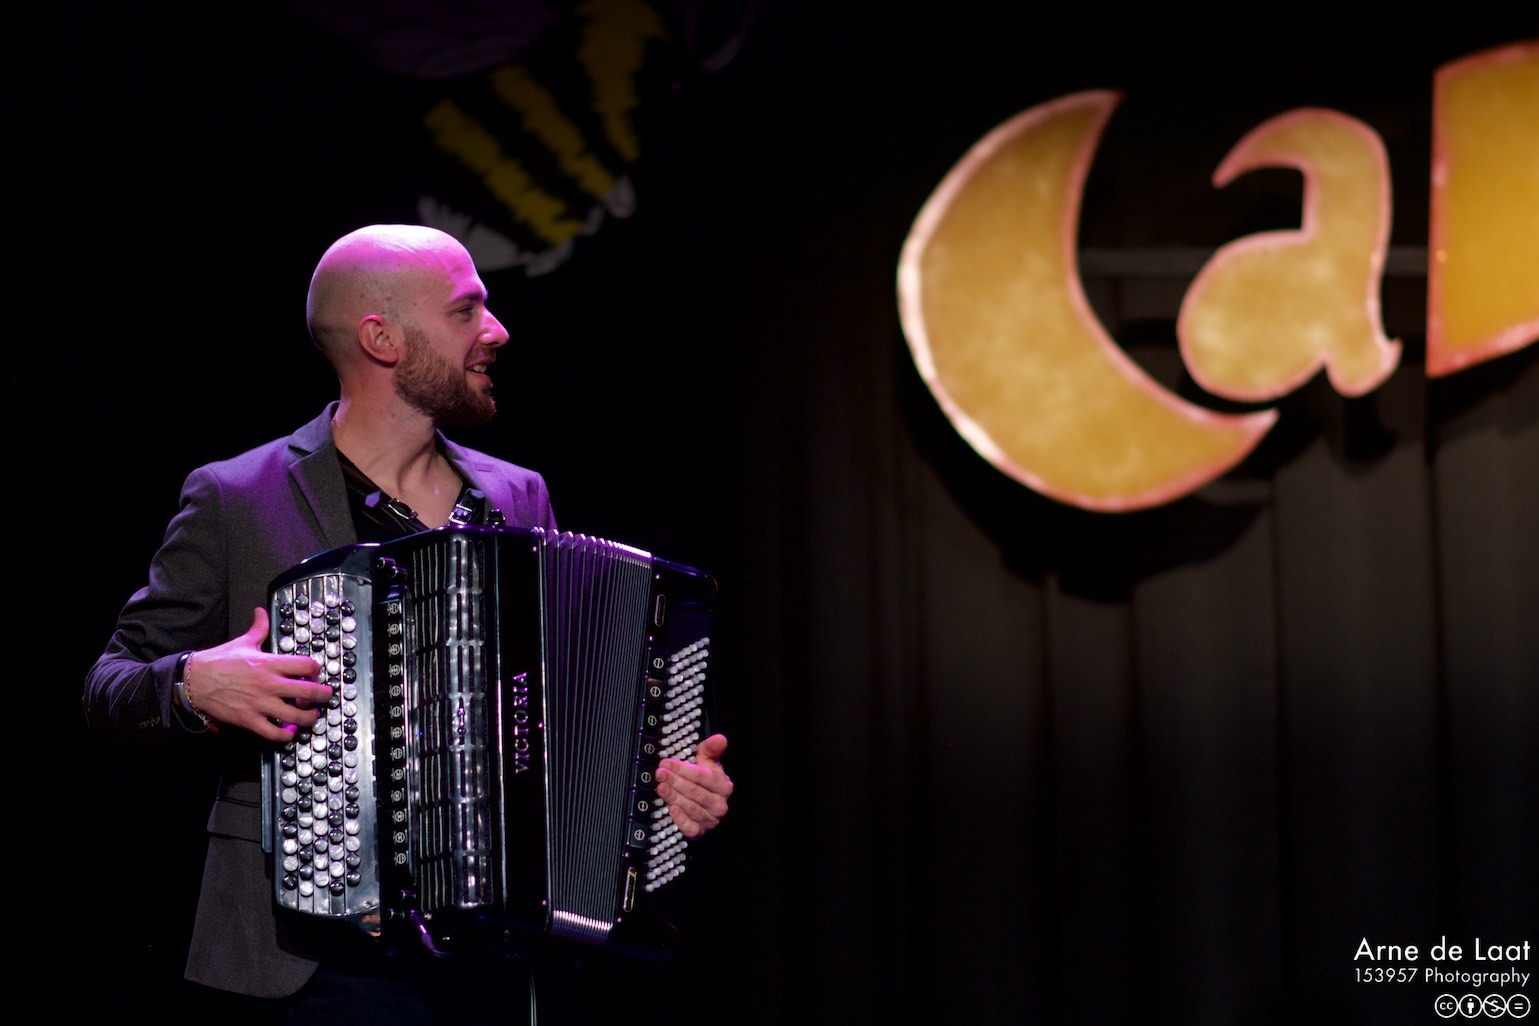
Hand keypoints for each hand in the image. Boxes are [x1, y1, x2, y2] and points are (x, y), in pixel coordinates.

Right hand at [183, 607, 335, 741]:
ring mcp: (260, 704)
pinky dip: (286, 735)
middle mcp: (269, 684)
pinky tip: (289, 731)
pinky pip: (274, 733)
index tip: (316, 673)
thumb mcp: (242, 642)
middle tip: (326, 696)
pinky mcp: (249, 720)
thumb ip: (258, 629)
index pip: (306, 665)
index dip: (316, 670)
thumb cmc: (218, 662)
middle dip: (323, 695)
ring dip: (309, 717)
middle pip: (309, 692)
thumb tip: (261, 612)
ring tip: (311, 716)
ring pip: (296, 716)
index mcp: (269, 664)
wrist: (193, 680)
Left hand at [657, 733, 732, 838]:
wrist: (709, 805)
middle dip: (675, 781)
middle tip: (660, 773)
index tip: (666, 763)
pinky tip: (671, 809)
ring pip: (691, 808)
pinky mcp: (700, 832)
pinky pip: (691, 828)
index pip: (702, 776)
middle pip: (695, 792)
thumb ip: (711, 749)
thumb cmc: (707, 781)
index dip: (683, 769)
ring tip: (661, 787)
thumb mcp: (708, 762)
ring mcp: (710, 819)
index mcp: (723, 785)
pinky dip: (681, 820)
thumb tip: (720, 738)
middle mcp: (719, 803)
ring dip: (674, 797)